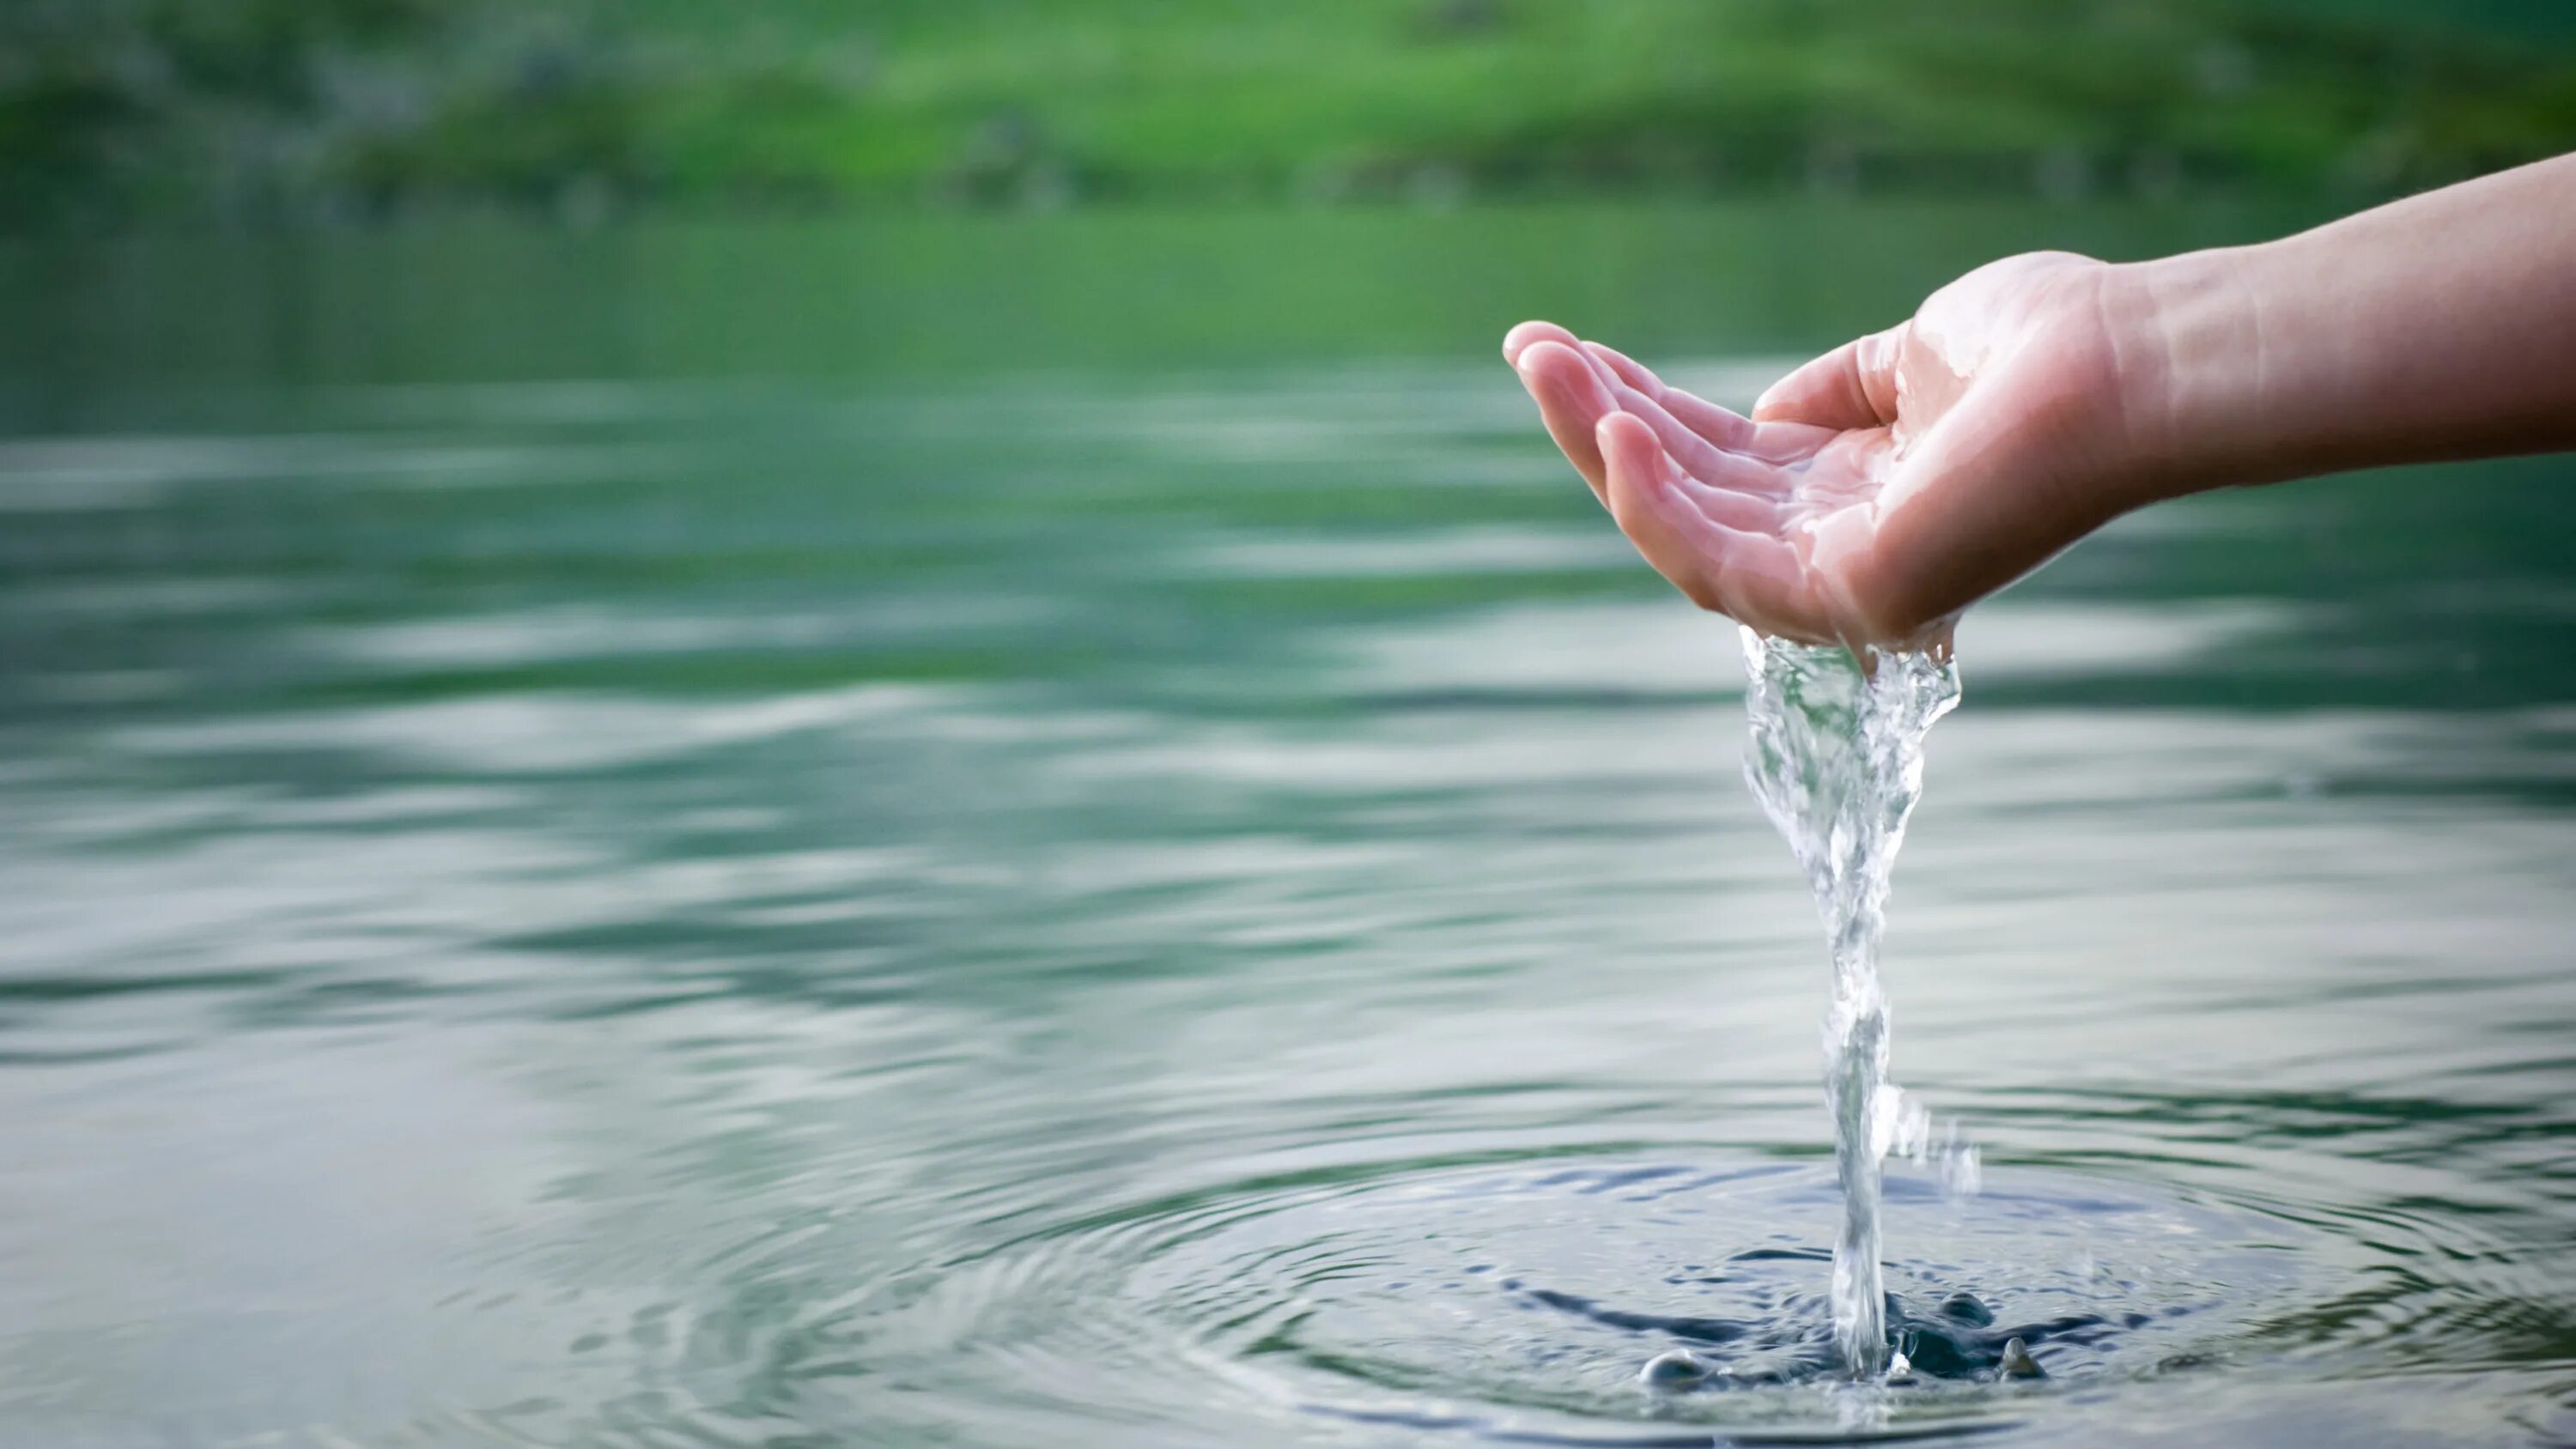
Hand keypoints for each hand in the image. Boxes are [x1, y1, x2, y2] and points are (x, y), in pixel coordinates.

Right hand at [1505, 252, 2157, 648]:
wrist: (2131, 367)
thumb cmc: (2051, 351)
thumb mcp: (1910, 356)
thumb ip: (1834, 390)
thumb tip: (1763, 408)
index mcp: (1851, 496)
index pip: (1716, 461)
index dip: (1638, 406)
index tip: (1568, 349)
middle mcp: (1838, 549)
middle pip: (1684, 494)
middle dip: (1598, 422)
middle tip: (1528, 350)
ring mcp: (1842, 583)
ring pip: (1682, 530)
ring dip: (1602, 450)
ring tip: (1544, 368)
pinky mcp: (1850, 595)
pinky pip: (1717, 564)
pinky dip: (1656, 501)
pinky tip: (1619, 429)